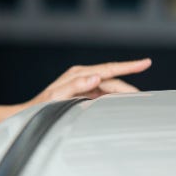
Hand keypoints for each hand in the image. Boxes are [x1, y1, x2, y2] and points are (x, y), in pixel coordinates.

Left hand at [27, 58, 151, 104]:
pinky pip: (104, 93)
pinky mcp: (84, 92)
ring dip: (122, 94)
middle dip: (128, 88)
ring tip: (138, 102)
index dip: (128, 66)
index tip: (146, 62)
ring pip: (110, 87)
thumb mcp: (56, 96)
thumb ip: (76, 85)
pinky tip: (123, 104)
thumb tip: (96, 77)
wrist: (29, 113)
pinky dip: (114, 98)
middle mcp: (83, 76)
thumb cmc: (40, 106)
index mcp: (78, 74)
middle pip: (112, 80)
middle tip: (145, 98)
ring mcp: (84, 84)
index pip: (108, 69)